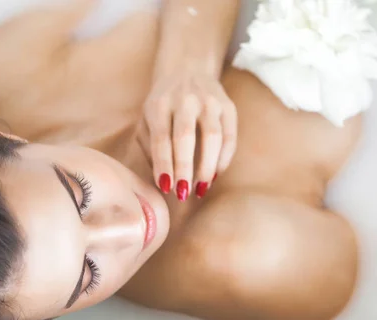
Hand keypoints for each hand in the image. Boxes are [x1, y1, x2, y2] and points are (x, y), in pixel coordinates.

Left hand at [142, 70, 236, 200]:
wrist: (186, 69)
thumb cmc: (162, 104)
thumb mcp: (146, 118)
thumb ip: (148, 146)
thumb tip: (160, 179)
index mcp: (160, 104)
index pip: (161, 139)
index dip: (164, 164)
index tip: (165, 187)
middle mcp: (185, 100)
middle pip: (186, 137)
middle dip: (184, 168)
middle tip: (183, 193)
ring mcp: (209, 101)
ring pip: (213, 136)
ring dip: (207, 166)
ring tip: (201, 188)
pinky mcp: (227, 105)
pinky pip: (230, 135)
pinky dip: (224, 157)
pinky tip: (216, 174)